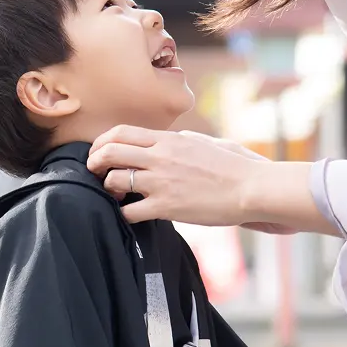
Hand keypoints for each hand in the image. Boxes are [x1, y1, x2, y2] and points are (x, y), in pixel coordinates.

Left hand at [88, 126, 262, 225]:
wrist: (252, 188)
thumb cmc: (234, 166)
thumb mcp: (203, 143)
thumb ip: (179, 141)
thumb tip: (168, 141)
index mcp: (168, 140)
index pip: (120, 132)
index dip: (101, 142)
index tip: (99, 151)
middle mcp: (159, 157)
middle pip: (109, 151)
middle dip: (95, 162)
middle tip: (95, 172)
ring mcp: (161, 182)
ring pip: (114, 179)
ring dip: (109, 188)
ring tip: (117, 195)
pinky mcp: (166, 207)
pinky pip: (129, 211)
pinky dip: (123, 213)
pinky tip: (129, 214)